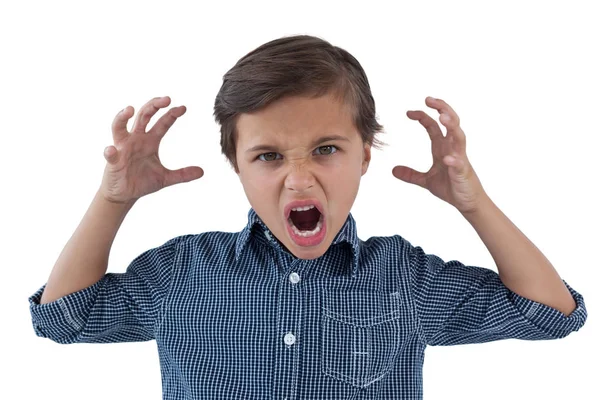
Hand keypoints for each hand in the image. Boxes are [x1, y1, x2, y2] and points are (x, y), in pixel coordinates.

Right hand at [100, 96, 203, 203]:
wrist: (124, 195)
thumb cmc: (142, 181)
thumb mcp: (165, 178)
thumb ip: (183, 174)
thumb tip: (202, 172)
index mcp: (150, 141)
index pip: (162, 123)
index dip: (171, 114)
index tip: (183, 108)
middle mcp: (136, 139)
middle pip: (144, 116)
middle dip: (154, 105)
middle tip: (167, 98)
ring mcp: (123, 148)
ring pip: (119, 127)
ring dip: (122, 117)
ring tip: (130, 109)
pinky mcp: (113, 161)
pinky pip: (110, 154)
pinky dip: (110, 151)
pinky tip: (111, 150)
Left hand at [392, 97, 486, 213]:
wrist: (467, 203)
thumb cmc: (451, 187)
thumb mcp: (426, 181)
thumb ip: (411, 174)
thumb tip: (393, 170)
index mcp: (443, 147)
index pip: (433, 126)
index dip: (423, 116)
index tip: (409, 112)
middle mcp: (453, 148)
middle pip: (451, 122)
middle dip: (442, 109)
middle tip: (429, 99)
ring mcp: (460, 159)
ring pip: (458, 136)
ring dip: (452, 126)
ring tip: (442, 117)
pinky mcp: (463, 173)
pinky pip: (459, 164)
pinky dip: (454, 160)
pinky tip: (447, 159)